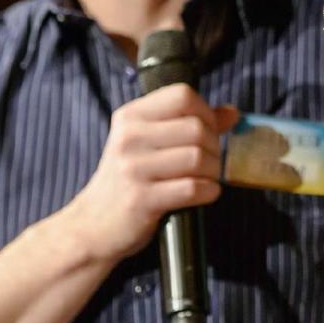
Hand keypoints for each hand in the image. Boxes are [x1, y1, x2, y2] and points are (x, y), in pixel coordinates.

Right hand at [62, 85, 236, 264]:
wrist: (92, 226)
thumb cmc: (127, 181)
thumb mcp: (150, 143)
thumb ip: (190, 123)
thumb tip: (232, 112)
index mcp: (131, 117)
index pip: (182, 95)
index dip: (205, 111)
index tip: (207, 130)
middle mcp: (129, 138)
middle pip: (196, 128)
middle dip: (214, 146)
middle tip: (208, 161)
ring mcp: (132, 169)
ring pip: (198, 158)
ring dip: (213, 171)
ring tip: (206, 178)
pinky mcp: (141, 199)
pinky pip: (192, 188)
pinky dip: (208, 192)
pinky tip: (203, 193)